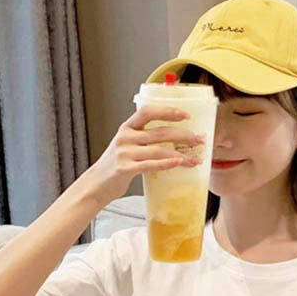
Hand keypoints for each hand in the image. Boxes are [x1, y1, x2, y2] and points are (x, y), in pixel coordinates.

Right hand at [85, 103, 205, 202]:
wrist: (97, 184)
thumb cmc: (116, 165)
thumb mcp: (127, 145)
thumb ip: (143, 138)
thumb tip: (172, 137)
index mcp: (126, 128)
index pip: (148, 112)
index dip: (167, 111)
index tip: (186, 115)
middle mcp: (125, 138)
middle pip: (159, 132)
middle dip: (183, 135)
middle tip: (199, 140)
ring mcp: (125, 153)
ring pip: (159, 150)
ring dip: (181, 154)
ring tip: (195, 159)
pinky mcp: (125, 169)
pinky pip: (150, 165)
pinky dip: (167, 163)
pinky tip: (179, 163)